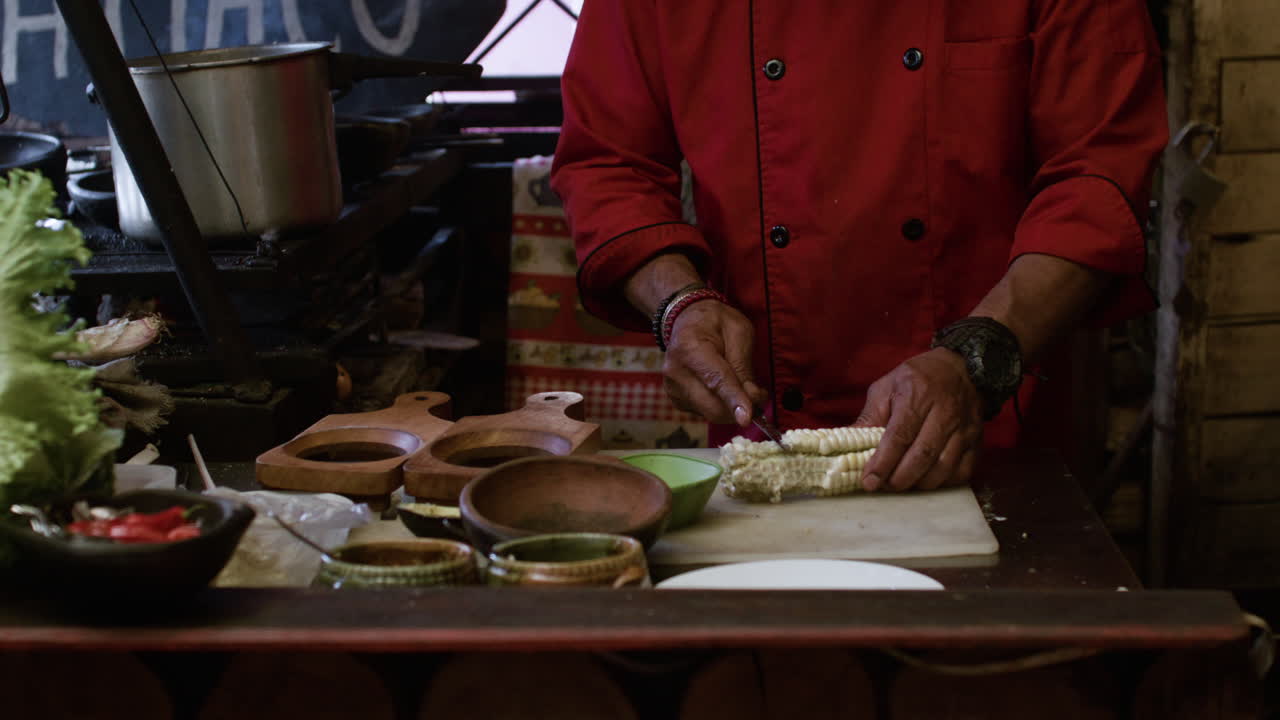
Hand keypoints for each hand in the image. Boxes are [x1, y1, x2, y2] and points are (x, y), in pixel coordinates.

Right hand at [663, 300, 766, 424]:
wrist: (687, 320)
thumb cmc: (715, 323)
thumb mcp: (739, 331)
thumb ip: (744, 365)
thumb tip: (752, 398)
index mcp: (690, 347)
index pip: (716, 380)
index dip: (733, 400)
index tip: (747, 418)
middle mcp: (676, 371)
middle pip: (713, 406)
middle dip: (740, 407)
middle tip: (758, 393)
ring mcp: (673, 388)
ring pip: (711, 413)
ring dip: (732, 407)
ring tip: (740, 384)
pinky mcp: (676, 400)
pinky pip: (705, 412)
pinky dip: (720, 405)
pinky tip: (722, 387)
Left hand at [855, 348, 983, 490]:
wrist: (960, 368)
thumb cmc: (917, 379)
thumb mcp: (886, 387)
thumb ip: (869, 417)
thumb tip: (847, 445)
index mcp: (918, 395)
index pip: (899, 436)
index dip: (883, 463)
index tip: (868, 481)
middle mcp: (945, 412)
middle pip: (922, 455)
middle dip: (899, 478)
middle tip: (883, 486)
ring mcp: (965, 428)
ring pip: (943, 467)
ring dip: (919, 483)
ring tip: (901, 484)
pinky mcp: (977, 441)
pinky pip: (962, 471)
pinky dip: (943, 483)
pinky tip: (926, 480)